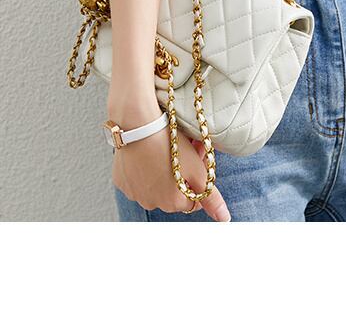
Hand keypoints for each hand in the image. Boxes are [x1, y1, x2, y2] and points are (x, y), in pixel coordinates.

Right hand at [109, 95, 230, 220]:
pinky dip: (144, 170)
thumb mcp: (197, 170)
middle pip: (174, 192)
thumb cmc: (170, 145)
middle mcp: (151, 204)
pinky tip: (148, 152)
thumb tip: (224, 220)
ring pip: (155, 187)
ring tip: (165, 149)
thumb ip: (211, 198)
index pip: (194, 198)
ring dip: (163, 173)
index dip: (197, 178)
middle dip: (181, 175)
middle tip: (185, 150)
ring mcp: (133, 193)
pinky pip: (137, 180)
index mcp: (172, 204)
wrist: (138, 124)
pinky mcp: (120, 181)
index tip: (196, 159)